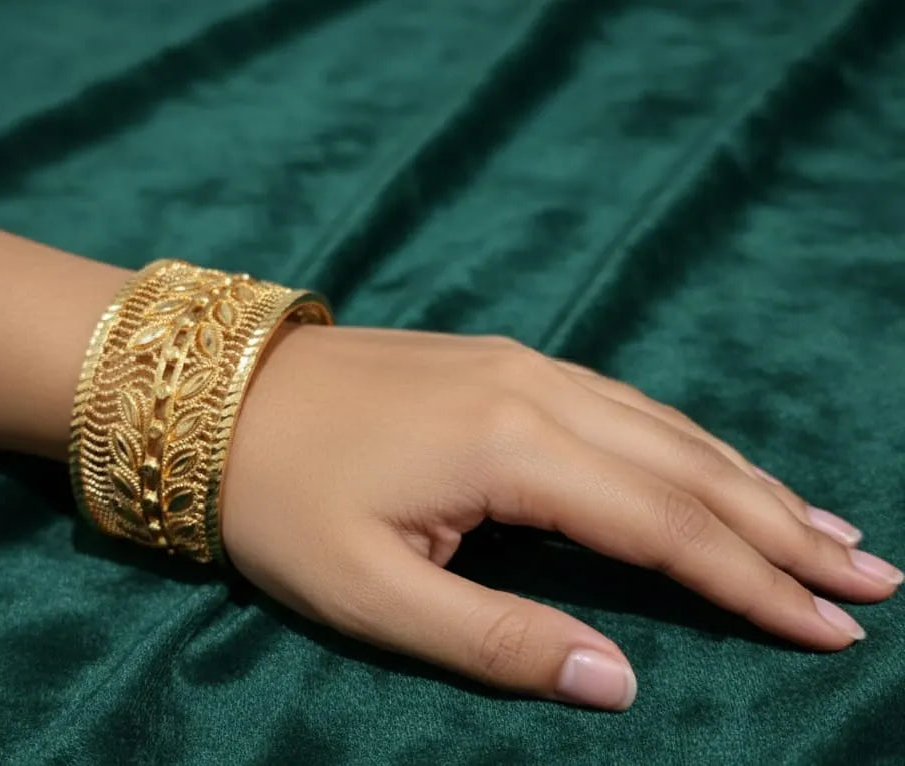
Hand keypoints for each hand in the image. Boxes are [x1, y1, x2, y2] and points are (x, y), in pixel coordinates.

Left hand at [221, 324, 901, 710]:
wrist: (206, 394)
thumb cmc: (279, 499)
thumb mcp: (373, 592)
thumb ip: (498, 638)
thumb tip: (619, 684)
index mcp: (513, 448)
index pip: (665, 527)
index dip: (754, 583)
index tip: (833, 627)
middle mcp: (538, 390)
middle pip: (688, 468)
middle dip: (783, 529)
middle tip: (875, 578)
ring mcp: (522, 363)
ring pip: (665, 427)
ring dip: (749, 480)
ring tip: (823, 527)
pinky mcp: (501, 358)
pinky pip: (624, 403)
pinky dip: (687, 443)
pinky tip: (714, 466)